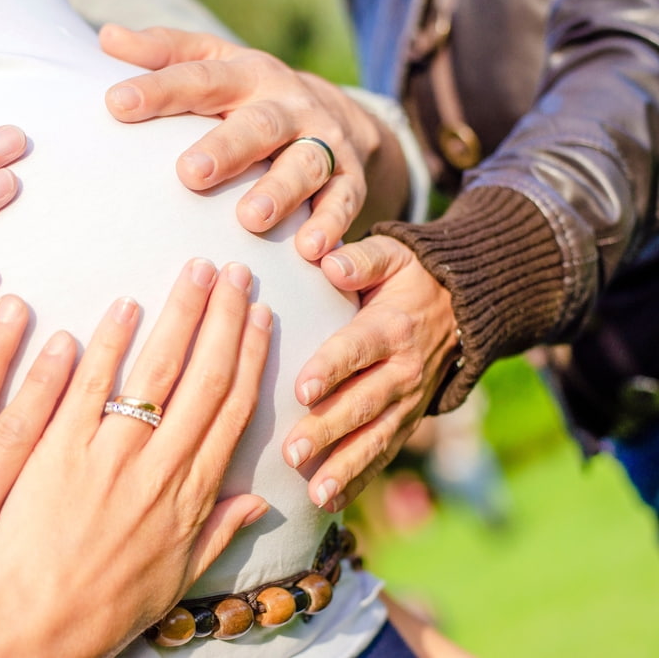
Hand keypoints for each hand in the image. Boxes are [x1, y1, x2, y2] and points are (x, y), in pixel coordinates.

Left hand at [0, 260, 271, 655]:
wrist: (33, 623)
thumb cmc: (104, 606)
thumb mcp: (177, 579)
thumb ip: (219, 532)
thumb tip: (260, 501)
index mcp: (190, 495)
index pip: (231, 409)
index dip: (250, 356)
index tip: (258, 315)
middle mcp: (159, 467)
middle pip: (204, 377)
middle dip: (223, 318)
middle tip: (233, 270)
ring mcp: (109, 454)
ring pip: (156, 371)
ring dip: (180, 315)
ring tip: (194, 271)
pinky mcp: (58, 448)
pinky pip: (88, 386)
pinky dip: (107, 343)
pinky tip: (124, 306)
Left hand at [100, 25, 406, 259]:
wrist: (336, 114)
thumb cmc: (249, 95)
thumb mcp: (213, 63)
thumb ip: (164, 54)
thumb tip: (107, 37)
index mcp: (246, 76)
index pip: (200, 79)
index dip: (160, 89)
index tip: (117, 104)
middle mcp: (288, 106)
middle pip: (258, 124)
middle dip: (227, 149)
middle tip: (190, 173)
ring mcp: (323, 141)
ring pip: (305, 164)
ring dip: (281, 192)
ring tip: (252, 220)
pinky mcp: (350, 179)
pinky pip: (345, 202)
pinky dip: (332, 226)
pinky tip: (312, 251)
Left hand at [281, 236, 459, 510]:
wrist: (465, 307)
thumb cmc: (409, 277)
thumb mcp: (393, 254)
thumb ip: (362, 259)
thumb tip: (330, 263)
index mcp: (392, 328)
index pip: (357, 350)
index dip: (331, 369)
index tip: (302, 390)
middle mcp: (403, 371)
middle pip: (362, 404)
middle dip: (328, 430)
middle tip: (292, 452)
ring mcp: (408, 402)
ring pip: (375, 439)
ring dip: (345, 467)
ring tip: (315, 493)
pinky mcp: (407, 422)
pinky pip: (383, 455)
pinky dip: (358, 480)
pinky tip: (328, 503)